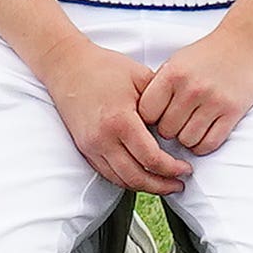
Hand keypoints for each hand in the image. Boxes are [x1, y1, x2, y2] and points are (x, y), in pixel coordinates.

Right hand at [36, 36, 191, 194]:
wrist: (67, 65)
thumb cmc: (102, 67)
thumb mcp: (140, 77)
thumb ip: (162, 102)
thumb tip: (180, 125)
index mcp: (120, 121)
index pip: (151, 159)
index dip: (172, 169)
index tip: (185, 169)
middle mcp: (102, 138)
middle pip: (135, 177)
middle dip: (161, 186)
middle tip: (178, 185)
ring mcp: (90, 145)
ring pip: (120, 180)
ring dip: (143, 186)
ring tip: (162, 184)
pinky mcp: (84, 147)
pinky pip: (106, 173)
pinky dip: (125, 179)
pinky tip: (139, 175)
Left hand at [139, 25, 252, 155]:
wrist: (243, 44)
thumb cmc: (205, 56)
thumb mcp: (175, 63)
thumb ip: (159, 87)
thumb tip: (141, 116)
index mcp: (172, 75)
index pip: (146, 113)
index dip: (148, 119)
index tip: (155, 117)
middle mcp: (191, 89)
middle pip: (166, 130)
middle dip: (168, 131)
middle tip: (175, 124)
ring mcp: (213, 102)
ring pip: (187, 140)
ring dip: (186, 139)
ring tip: (188, 128)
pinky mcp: (232, 112)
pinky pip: (210, 143)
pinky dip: (203, 145)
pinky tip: (202, 135)